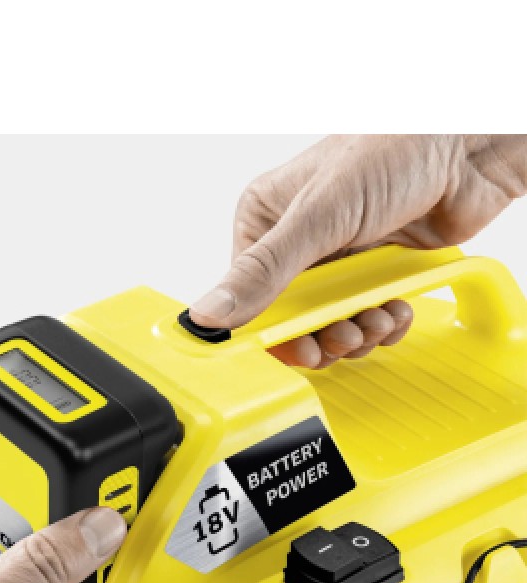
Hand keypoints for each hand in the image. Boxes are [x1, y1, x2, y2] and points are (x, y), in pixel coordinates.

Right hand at [191, 134, 526, 367]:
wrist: (469, 141)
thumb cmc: (392, 149)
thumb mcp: (316, 216)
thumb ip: (262, 271)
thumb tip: (206, 316)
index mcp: (265, 222)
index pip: (248, 296)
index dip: (270, 330)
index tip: (296, 348)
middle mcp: (298, 244)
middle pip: (291, 318)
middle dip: (320, 335)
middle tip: (343, 338)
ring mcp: (339, 259)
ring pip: (330, 324)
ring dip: (356, 333)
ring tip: (376, 316)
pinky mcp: (376, 271)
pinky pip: (367, 317)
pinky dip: (382, 325)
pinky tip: (395, 309)